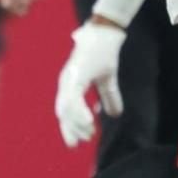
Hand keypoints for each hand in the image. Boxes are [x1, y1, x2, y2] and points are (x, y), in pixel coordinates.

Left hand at [55, 21, 124, 147]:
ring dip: (76, 123)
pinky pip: (74, 97)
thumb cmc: (104, 53)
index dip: (70, 126)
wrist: (106, 34)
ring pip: (66, 107)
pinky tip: (89, 121)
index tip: (78, 141)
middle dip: (69, 128)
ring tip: (87, 133)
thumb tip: (114, 114)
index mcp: (71, 84)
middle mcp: (66, 82)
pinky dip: (79, 111)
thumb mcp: (107, 80)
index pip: (66, 110)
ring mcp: (69, 78)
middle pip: (62, 112)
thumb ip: (109, 96)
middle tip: (77, 143)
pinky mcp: (76, 75)